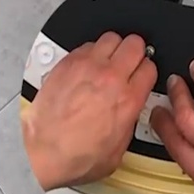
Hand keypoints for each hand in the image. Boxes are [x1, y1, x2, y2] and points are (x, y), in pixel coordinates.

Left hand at [23, 32, 155, 190]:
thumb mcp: (120, 147)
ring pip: (111, 38)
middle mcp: (109, 79)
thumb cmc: (76, 155)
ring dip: (114, 47)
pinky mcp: (66, 64)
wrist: (43, 153)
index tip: (143, 74)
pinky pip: (86, 45)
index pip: (150, 67)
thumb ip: (129, 121)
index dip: (148, 70)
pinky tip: (88, 64)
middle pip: (134, 44)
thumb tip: (129, 114)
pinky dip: (91, 51)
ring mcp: (86, 68)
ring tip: (110, 58)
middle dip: (136, 51)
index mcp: (128, 99)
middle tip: (131, 58)